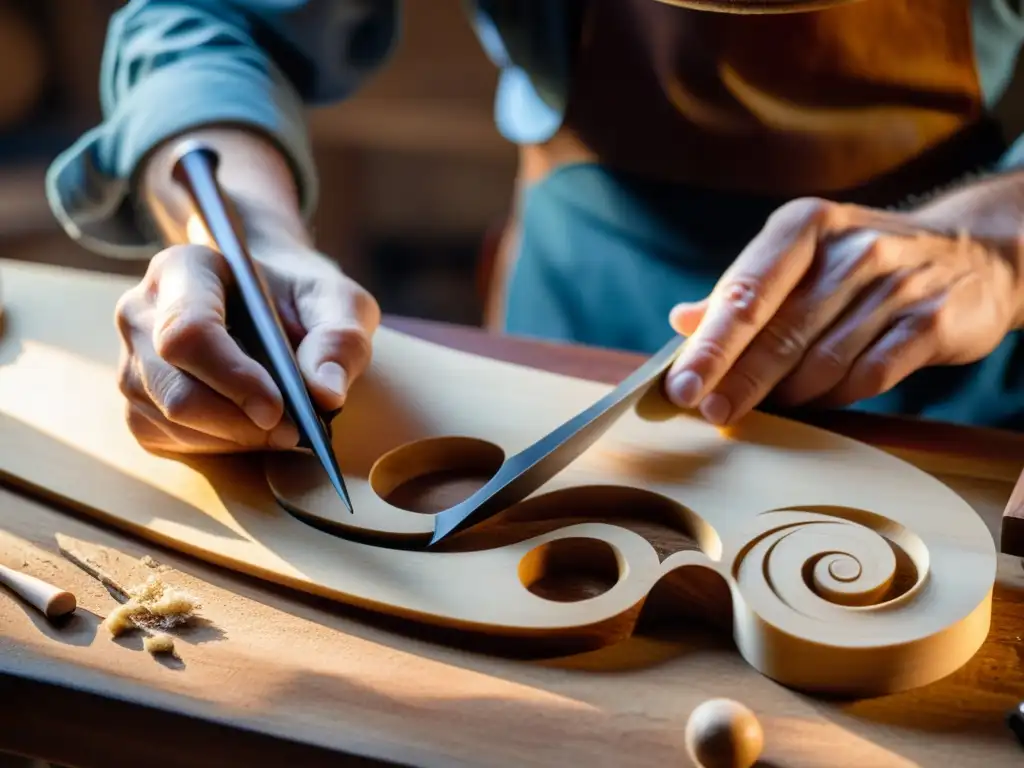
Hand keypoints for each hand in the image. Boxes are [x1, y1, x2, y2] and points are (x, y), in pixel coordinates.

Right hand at [115, 244, 379, 452]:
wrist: (272, 306)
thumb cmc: (301, 298)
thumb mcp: (338, 303)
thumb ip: (340, 340)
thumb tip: (326, 395)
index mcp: (183, 269)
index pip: (188, 332)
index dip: (232, 377)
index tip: (279, 408)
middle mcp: (142, 313)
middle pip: (175, 389)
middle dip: (239, 423)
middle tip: (295, 432)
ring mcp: (133, 360)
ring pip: (170, 421)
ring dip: (235, 439)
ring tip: (284, 428)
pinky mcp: (138, 403)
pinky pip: (169, 440)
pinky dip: (219, 447)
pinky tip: (253, 430)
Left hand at [663, 196, 1023, 425]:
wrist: (974, 251)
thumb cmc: (862, 262)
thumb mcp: (802, 257)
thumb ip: (743, 291)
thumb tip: (682, 321)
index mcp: (805, 226)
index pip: (747, 292)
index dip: (711, 345)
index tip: (681, 385)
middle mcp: (852, 249)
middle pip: (781, 331)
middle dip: (738, 379)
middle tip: (709, 412)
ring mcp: (897, 284)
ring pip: (823, 360)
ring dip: (786, 393)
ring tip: (762, 408)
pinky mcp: (932, 321)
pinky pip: (870, 376)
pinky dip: (836, 397)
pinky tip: (817, 401)